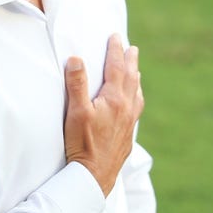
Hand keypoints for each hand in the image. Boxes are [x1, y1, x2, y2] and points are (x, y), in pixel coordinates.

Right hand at [63, 33, 143, 194]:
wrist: (95, 175)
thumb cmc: (83, 143)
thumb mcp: (76, 112)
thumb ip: (77, 84)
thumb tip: (75, 59)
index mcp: (115, 98)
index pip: (116, 67)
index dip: (115, 50)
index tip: (116, 37)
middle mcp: (127, 108)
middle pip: (130, 77)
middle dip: (130, 60)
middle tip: (132, 48)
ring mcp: (129, 121)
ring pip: (136, 93)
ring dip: (135, 78)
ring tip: (135, 70)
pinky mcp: (127, 134)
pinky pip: (136, 108)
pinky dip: (136, 97)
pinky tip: (133, 102)